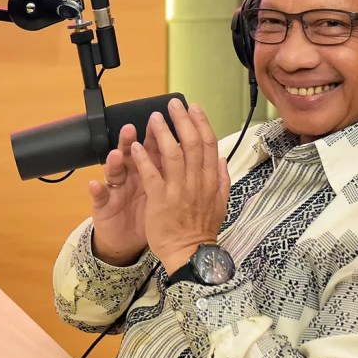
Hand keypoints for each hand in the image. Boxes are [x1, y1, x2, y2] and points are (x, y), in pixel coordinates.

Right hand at [87, 123, 161, 265]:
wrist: (128, 239)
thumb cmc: (149, 213)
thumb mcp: (165, 191)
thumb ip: (175, 170)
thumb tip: (195, 151)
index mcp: (149, 171)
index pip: (152, 148)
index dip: (156, 135)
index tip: (159, 121)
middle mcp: (130, 175)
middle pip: (129, 153)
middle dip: (130, 141)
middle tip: (131, 128)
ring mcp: (116, 188)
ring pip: (113, 170)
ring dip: (113, 161)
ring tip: (116, 153)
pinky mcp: (103, 204)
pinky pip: (99, 196)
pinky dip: (96, 190)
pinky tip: (94, 184)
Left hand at [129, 99, 230, 273]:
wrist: (190, 253)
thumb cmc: (202, 229)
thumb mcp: (220, 203)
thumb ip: (221, 179)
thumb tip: (221, 159)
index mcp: (209, 180)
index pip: (208, 144)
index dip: (201, 123)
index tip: (194, 108)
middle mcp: (196, 182)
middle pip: (191, 143)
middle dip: (182, 120)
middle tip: (173, 104)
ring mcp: (178, 190)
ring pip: (172, 154)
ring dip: (163, 133)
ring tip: (155, 118)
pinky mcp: (160, 201)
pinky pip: (151, 175)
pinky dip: (144, 160)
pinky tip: (136, 147)